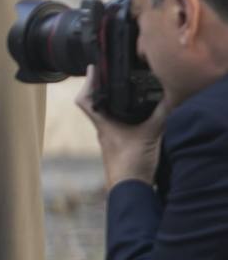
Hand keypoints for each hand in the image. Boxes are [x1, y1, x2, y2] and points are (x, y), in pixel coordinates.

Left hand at [76, 66, 168, 190]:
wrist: (129, 190)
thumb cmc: (131, 164)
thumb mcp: (150, 134)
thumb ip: (161, 114)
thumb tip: (172, 97)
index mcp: (104, 125)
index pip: (86, 101)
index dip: (88, 83)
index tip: (93, 69)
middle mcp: (104, 131)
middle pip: (96, 106)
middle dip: (101, 90)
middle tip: (108, 75)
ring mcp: (111, 140)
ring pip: (106, 117)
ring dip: (112, 103)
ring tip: (122, 90)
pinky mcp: (120, 148)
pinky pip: (117, 127)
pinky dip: (123, 117)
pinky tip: (135, 116)